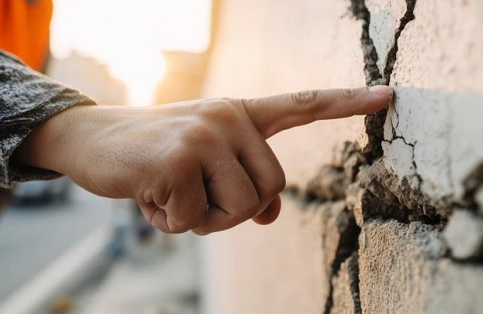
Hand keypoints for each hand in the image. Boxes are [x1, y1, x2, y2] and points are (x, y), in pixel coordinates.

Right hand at [16, 86, 392, 233]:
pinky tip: (149, 195)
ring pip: (240, 210)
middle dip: (233, 211)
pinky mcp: (179, 159)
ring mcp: (206, 134)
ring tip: (169, 193)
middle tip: (192, 197)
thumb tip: (270, 216)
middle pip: (270, 190)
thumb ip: (242, 184)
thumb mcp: (204, 166)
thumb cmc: (155, 155)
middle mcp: (230, 116)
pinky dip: (171, 222)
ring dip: (202, 219)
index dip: (347, 102)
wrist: (92, 140)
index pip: (303, 104)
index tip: (390, 95)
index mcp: (241, 114)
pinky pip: (196, 220)